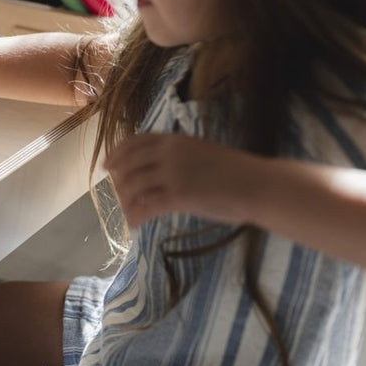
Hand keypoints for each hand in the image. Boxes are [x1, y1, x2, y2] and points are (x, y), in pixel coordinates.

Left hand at [103, 133, 264, 226]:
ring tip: (128, 216)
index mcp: (175, 140)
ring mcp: (174, 173)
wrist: (259, 184)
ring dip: (126, 203)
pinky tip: (136, 225)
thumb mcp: (201, 153)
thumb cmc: (236, 173)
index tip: (106, 166)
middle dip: (118, 183)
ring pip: (133, 187)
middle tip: (118, 197)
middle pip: (128, 166)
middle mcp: (170, 153)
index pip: (134, 142)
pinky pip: (147, 206)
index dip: (116, 154)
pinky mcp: (180, 195)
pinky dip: (136, 216)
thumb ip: (178, 157)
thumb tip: (156, 172)